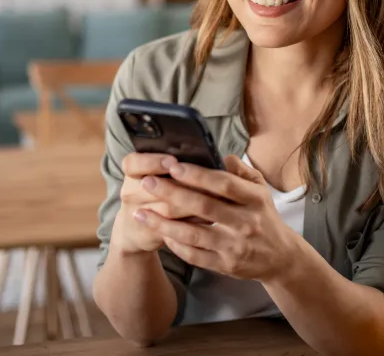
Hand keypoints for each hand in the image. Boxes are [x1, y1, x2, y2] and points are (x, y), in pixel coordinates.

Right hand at [111, 152, 200, 254]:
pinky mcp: (151, 233)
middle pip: (156, 186)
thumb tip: (202, 156)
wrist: (134, 229)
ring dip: (194, 202)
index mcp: (132, 172)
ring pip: (168, 208)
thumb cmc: (150, 193)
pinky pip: (174, 227)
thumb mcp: (150, 175)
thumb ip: (170, 164)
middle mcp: (130, 192)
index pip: (133, 163)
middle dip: (182, 183)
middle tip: (204, 179)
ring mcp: (138, 214)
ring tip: (215, 195)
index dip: (152, 162)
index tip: (171, 160)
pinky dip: (194, 221)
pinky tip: (210, 216)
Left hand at [133, 155, 299, 282]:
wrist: (280, 257)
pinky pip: (195, 255)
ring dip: (164, 224)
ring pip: (194, 234)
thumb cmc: (263, 215)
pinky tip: (159, 232)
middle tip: (148, 182)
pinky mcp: (225, 265)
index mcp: (254, 199)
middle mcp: (245, 223)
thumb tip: (220, 156)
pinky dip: (175, 244)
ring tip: (140, 213)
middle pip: (204, 207)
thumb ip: (240, 170)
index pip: (223, 184)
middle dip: (172, 193)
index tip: (173, 165)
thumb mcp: (260, 188)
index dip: (197, 174)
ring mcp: (235, 247)